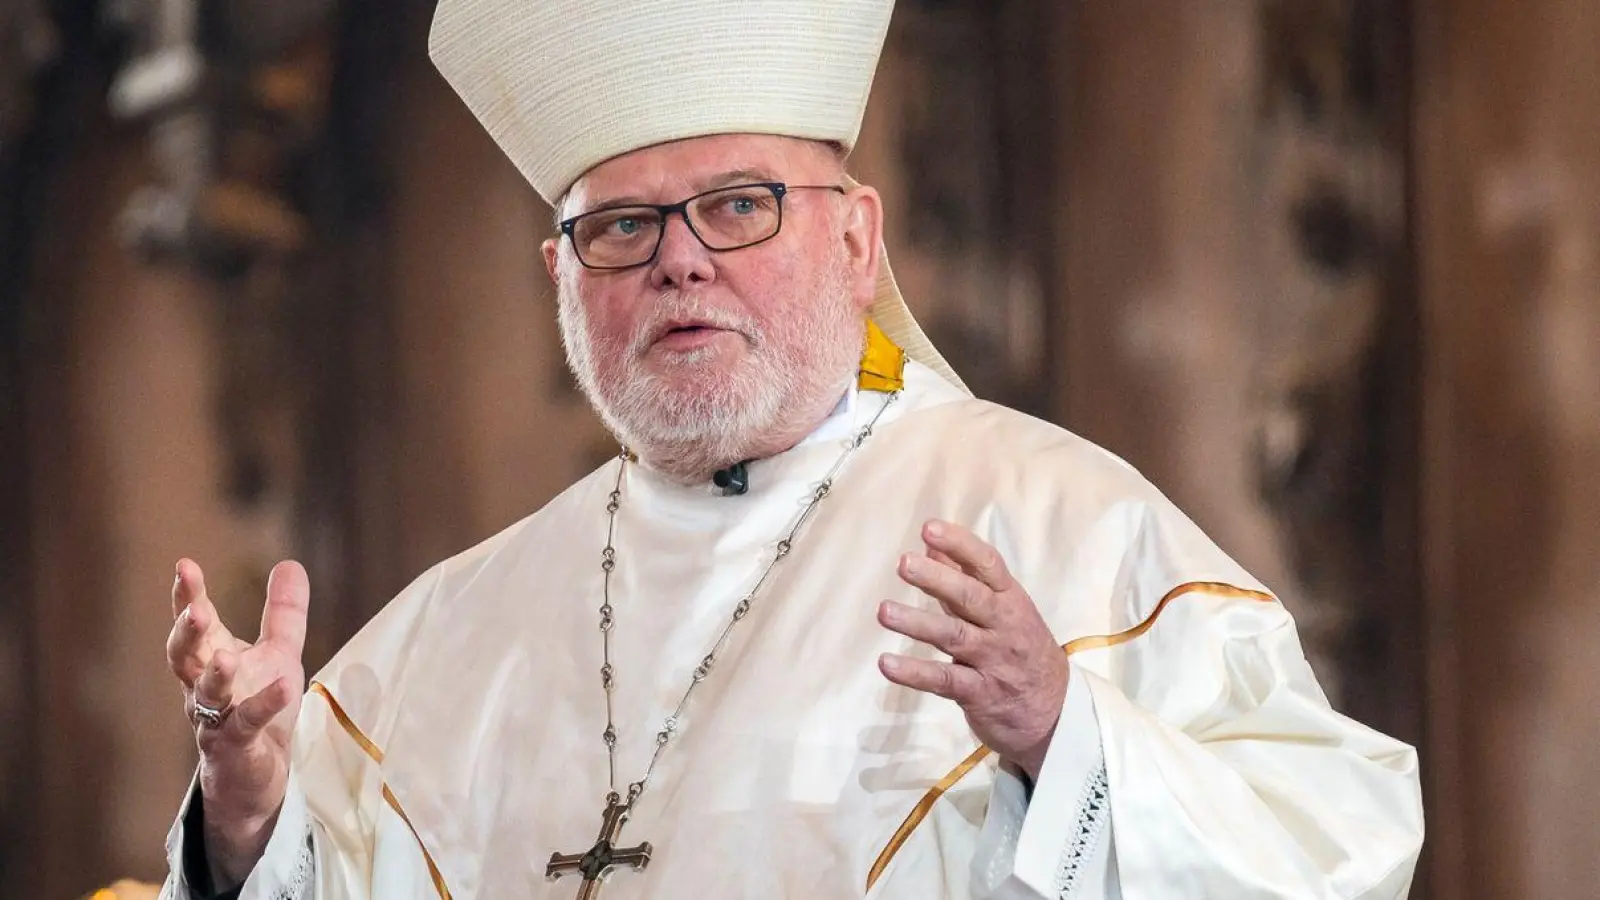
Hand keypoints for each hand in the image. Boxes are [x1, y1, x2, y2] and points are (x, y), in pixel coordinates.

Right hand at [166, 558, 309, 890]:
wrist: (257, 777)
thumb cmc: (261, 707)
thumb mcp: (279, 653)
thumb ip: (283, 612)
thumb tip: (290, 563)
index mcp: (211, 659)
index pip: (193, 623)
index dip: (187, 595)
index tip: (184, 565)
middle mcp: (203, 688)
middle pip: (184, 658)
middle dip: (187, 634)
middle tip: (196, 611)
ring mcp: (216, 720)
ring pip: (204, 696)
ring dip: (213, 675)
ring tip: (226, 656)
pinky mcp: (237, 748)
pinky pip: (246, 725)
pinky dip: (264, 705)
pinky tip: (285, 687)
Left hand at [877, 520, 1067, 780]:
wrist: (1056, 712)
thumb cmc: (1021, 649)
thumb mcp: (1003, 609)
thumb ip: (965, 578)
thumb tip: (931, 545)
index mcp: (1011, 600)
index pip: (988, 565)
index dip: (960, 545)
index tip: (929, 529)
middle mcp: (1004, 626)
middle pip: (970, 598)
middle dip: (937, 579)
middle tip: (904, 563)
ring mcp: (993, 661)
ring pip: (954, 637)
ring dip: (917, 623)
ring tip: (884, 611)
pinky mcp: (980, 693)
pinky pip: (945, 680)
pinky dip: (915, 673)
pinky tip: (887, 663)